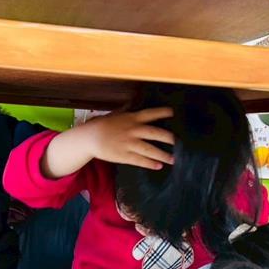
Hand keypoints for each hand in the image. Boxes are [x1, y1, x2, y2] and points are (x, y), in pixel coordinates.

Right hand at [41, 107, 174, 178]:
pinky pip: (140, 160)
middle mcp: (133, 130)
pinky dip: (150, 164)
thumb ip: (126, 110)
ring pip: (150, 149)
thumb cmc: (101, 125)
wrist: (89, 138)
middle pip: (155, 133)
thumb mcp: (115, 115)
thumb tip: (133, 101)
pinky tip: (158, 166)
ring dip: (163, 155)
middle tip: (179, 143)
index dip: (162, 112)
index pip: (150, 114)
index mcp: (131, 118)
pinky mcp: (125, 156)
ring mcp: (130, 144)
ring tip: (173, 160)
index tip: (173, 112)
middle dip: (169, 138)